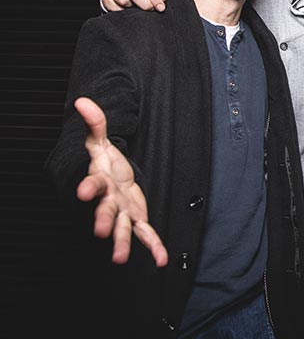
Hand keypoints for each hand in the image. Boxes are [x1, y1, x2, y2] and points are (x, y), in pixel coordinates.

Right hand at [74, 97, 167, 266]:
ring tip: (120, 258)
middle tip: (99, 231)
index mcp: (100, 181)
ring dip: (121, 242)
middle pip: (104, 210)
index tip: (83, 192)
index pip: (92, 183)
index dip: (88, 187)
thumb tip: (82, 101)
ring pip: (121, 228)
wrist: (111, 178)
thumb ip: (94, 123)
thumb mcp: (99, 141)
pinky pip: (146, 234)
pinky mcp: (136, 218)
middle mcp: (108, 200)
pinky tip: (162, 261)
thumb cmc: (104, 161)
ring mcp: (122, 212)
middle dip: (102, 220)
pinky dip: (154, 247)